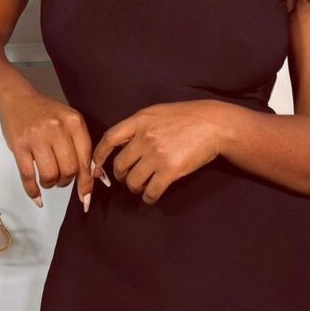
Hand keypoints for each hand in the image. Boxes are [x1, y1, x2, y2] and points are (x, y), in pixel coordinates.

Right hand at [0, 89, 94, 206]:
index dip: (86, 181)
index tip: (85, 195)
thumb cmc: (44, 113)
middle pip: (69, 170)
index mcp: (74, 122)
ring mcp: (37, 137)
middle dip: (66, 181)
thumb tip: (92, 177)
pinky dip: (33, 191)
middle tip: (62, 179)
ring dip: (50, 184)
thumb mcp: (68, 121)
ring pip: (50, 175)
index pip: (85, 159)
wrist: (16, 98)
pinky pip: (28, 175)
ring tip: (48, 179)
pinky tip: (37, 196)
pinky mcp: (19, 145)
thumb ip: (81, 145)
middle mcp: (57, 128)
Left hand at [90, 100, 221, 204]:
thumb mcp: (157, 113)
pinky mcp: (170, 171)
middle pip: (120, 165)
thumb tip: (122, 142)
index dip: (100, 155)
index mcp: (139, 121)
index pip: (109, 139)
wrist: (213, 124)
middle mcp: (144, 138)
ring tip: (140, 187)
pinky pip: (151, 191)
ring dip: (134, 188)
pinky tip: (151, 196)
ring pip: (133, 181)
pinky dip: (149, 197)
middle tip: (127, 178)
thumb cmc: (186, 117)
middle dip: (121, 175)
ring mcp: (156, 155)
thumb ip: (138, 126)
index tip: (96, 166)